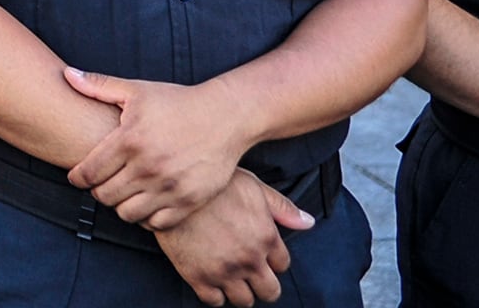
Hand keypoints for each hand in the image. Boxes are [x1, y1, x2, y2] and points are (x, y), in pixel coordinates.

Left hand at [64, 70, 250, 228]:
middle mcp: (148, 167)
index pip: (89, 173)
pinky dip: (147, 217)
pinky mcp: (189, 201)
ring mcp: (169, 187)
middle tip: (101, 183)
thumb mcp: (136, 90)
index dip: (77, 177)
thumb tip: (66, 75)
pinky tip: (146, 202)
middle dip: (97, 191)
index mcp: (129, 140)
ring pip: (127, 214)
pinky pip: (156, 223)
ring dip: (120, 206)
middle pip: (104, 196)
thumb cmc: (176, 102)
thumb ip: (98, 85)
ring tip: (123, 193)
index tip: (78, 176)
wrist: (224, 117)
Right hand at [151, 168, 307, 306]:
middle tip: (250, 272)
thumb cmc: (212, 183)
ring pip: (244, 301)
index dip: (273, 260)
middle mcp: (249, 259)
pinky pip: (214, 301)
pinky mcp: (197, 277)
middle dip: (263, 283)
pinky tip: (211, 278)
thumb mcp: (252, 186)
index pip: (283, 265)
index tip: (261, 254)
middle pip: (269, 292)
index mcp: (266, 237)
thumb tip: (308, 222)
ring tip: (231, 276)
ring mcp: (223, 271)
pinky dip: (214, 294)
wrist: (169, 187)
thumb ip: (282, 207)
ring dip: (240, 291)